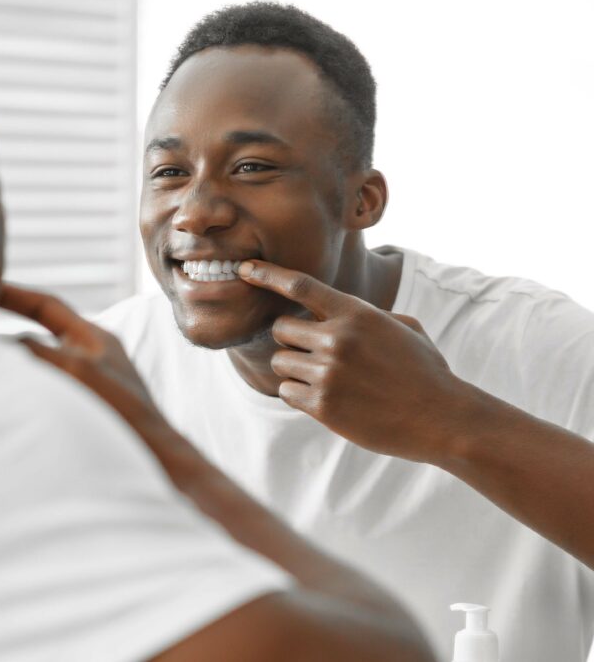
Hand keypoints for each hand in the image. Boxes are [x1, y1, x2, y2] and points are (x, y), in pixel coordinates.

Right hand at [0, 283, 175, 446]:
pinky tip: (0, 410)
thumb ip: (34, 350)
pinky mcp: (82, 420)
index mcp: (95, 339)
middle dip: (3, 340)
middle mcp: (90, 361)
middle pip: (36, 339)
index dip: (13, 294)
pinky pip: (40, 400)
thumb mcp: (75, 369)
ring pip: (36, 373)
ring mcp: (86, 392)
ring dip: (11, 373)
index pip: (47, 306)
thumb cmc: (123, 415)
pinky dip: (20, 399)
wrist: (160, 470)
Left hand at [237, 260, 463, 461]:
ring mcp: (328, 374)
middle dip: (290, 340)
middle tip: (312, 353)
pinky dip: (299, 395)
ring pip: (281, 363)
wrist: (442, 418)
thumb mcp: (405, 327)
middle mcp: (337, 340)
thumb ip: (365, 315)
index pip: (299, 286)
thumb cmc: (425, 371)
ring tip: (328, 380)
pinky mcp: (322, 406)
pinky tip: (327, 399)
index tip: (244, 268)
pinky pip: (286, 393)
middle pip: (280, 329)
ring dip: (295, 370)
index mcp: (356, 314)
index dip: (267, 274)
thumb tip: (335, 310)